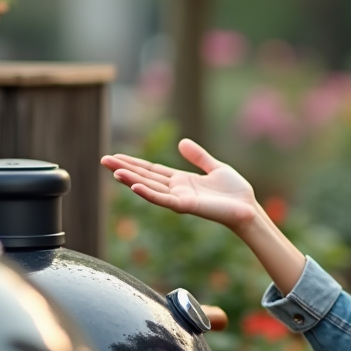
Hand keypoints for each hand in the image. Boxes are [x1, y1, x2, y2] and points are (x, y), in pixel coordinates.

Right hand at [101, 139, 257, 231]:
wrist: (248, 208)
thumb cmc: (234, 192)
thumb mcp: (215, 167)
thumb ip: (198, 156)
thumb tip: (182, 142)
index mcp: (181, 180)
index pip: (152, 170)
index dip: (134, 163)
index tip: (115, 156)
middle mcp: (176, 190)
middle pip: (145, 177)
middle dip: (125, 169)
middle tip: (103, 160)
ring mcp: (179, 199)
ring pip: (150, 188)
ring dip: (132, 180)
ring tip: (114, 171)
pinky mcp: (186, 206)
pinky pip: (164, 199)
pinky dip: (149, 193)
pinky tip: (135, 186)